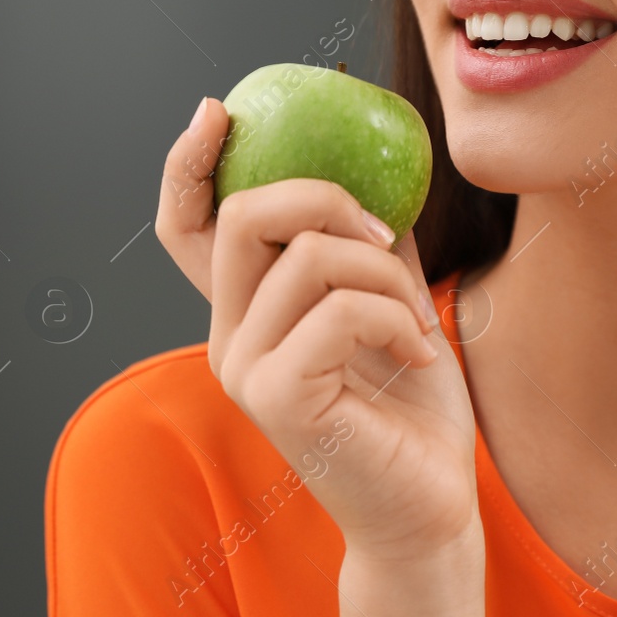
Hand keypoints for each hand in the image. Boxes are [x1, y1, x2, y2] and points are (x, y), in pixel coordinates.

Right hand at [155, 96, 480, 560]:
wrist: (430, 505)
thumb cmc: (411, 410)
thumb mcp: (389, 303)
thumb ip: (366, 244)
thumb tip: (379, 173)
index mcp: (245, 312)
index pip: (187, 226)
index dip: (188, 163)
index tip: (219, 110)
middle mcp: (229, 336)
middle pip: (244, 214)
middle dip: (326, 197)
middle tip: (384, 234)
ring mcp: (244, 368)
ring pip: (310, 257)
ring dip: (387, 274)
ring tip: (417, 320)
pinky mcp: (276, 396)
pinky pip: (339, 308)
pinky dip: (395, 315)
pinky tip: (418, 352)